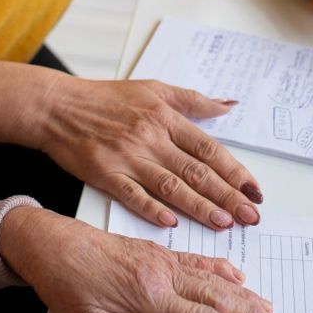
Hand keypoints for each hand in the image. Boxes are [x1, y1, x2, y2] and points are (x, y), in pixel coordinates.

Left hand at [0, 208, 279, 312]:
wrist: (50, 241)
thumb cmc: (66, 278)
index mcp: (147, 292)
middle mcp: (160, 272)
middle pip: (214, 296)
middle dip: (246, 312)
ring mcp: (161, 259)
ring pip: (211, 277)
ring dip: (241, 292)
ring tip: (265, 305)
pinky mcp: (156, 252)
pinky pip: (196, 260)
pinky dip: (220, 268)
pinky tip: (235, 274)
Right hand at [32, 70, 262, 230]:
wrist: (58, 107)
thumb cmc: (106, 98)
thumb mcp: (154, 88)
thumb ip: (192, 100)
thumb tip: (228, 106)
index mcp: (165, 118)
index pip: (208, 149)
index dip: (234, 171)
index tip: (254, 190)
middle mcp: (150, 138)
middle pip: (196, 171)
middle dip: (227, 195)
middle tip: (250, 216)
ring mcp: (127, 158)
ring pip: (170, 186)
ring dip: (199, 207)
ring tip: (223, 223)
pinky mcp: (104, 174)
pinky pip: (132, 195)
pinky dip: (152, 209)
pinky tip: (171, 223)